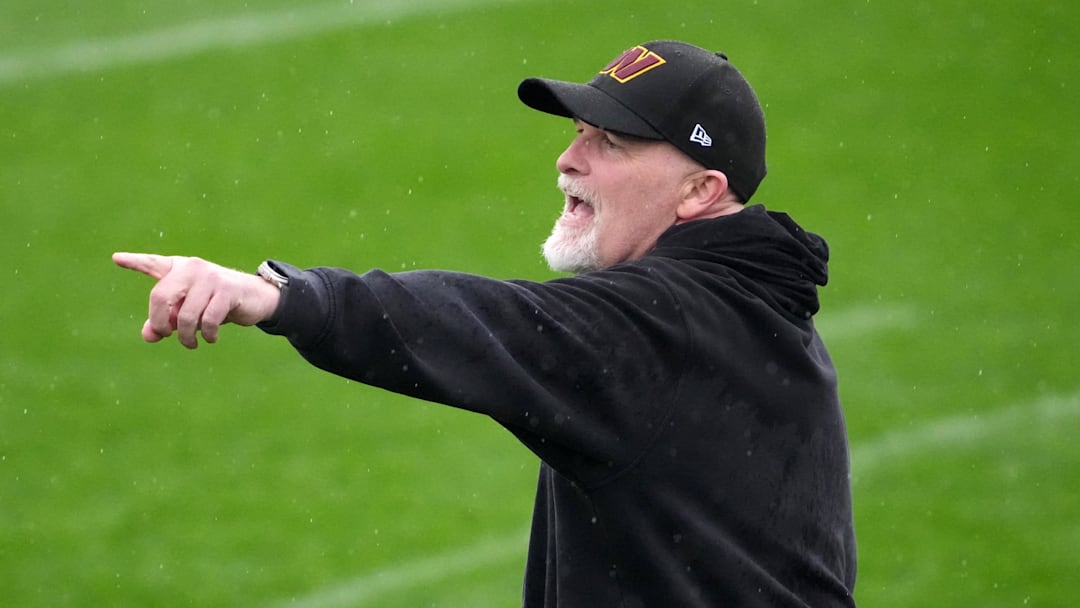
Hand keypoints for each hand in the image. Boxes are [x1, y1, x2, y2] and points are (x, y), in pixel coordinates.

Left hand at [113, 252, 281, 348]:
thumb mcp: (189, 312)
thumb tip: (148, 335)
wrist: (256, 298)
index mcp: (179, 269)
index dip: (134, 262)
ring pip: (185, 314)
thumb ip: (164, 322)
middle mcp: (192, 268)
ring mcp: (210, 277)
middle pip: (160, 297)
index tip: (116, 259)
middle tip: (167, 336)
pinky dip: (206, 334)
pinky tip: (210, 338)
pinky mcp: (227, 290)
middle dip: (160, 323)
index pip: (153, 264)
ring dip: (185, 336)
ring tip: (191, 343)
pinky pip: (208, 319)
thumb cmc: (217, 303)